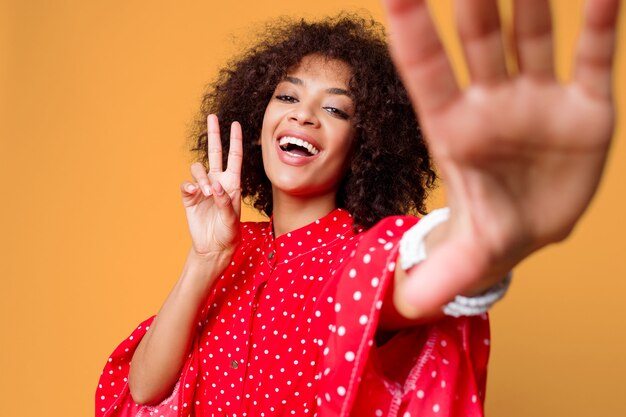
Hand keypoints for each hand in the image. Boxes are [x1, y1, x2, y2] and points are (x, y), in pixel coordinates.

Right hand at [181, 114, 242, 257]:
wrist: (214, 247)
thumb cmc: (229, 233)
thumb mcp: (232, 218)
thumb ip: (224, 201)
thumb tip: (214, 186)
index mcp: (232, 183)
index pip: (234, 157)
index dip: (236, 140)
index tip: (236, 124)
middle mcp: (218, 181)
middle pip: (215, 152)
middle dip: (214, 134)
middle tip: (213, 117)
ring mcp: (203, 188)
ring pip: (198, 169)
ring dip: (201, 177)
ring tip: (206, 193)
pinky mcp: (190, 197)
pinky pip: (186, 184)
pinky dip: (190, 186)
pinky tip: (195, 193)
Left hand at [382, 0, 620, 315]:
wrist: (533, 226)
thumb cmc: (490, 226)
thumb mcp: (469, 253)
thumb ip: (443, 272)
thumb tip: (408, 305)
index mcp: (454, 130)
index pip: (425, 72)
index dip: (412, 30)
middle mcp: (492, 103)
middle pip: (479, 38)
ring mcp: (537, 98)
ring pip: (532, 32)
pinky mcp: (583, 106)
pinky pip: (593, 55)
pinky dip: (602, 20)